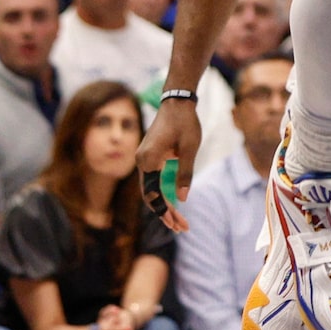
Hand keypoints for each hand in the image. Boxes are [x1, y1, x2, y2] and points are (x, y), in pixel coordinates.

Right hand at [136, 97, 201, 229]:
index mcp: (149, 159)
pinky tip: (172, 206)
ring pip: (149, 189)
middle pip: (148, 194)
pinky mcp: (147, 157)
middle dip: (164, 213)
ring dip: (162, 206)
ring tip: (178, 222)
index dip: (163, 210)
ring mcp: (142, 159)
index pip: (152, 193)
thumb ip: (184, 174)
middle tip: (181, 228)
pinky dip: (160, 194)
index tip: (175, 224)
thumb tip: (182, 199)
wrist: (176, 101)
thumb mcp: (189, 149)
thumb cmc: (185, 123)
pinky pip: (151, 181)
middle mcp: (141, 161)